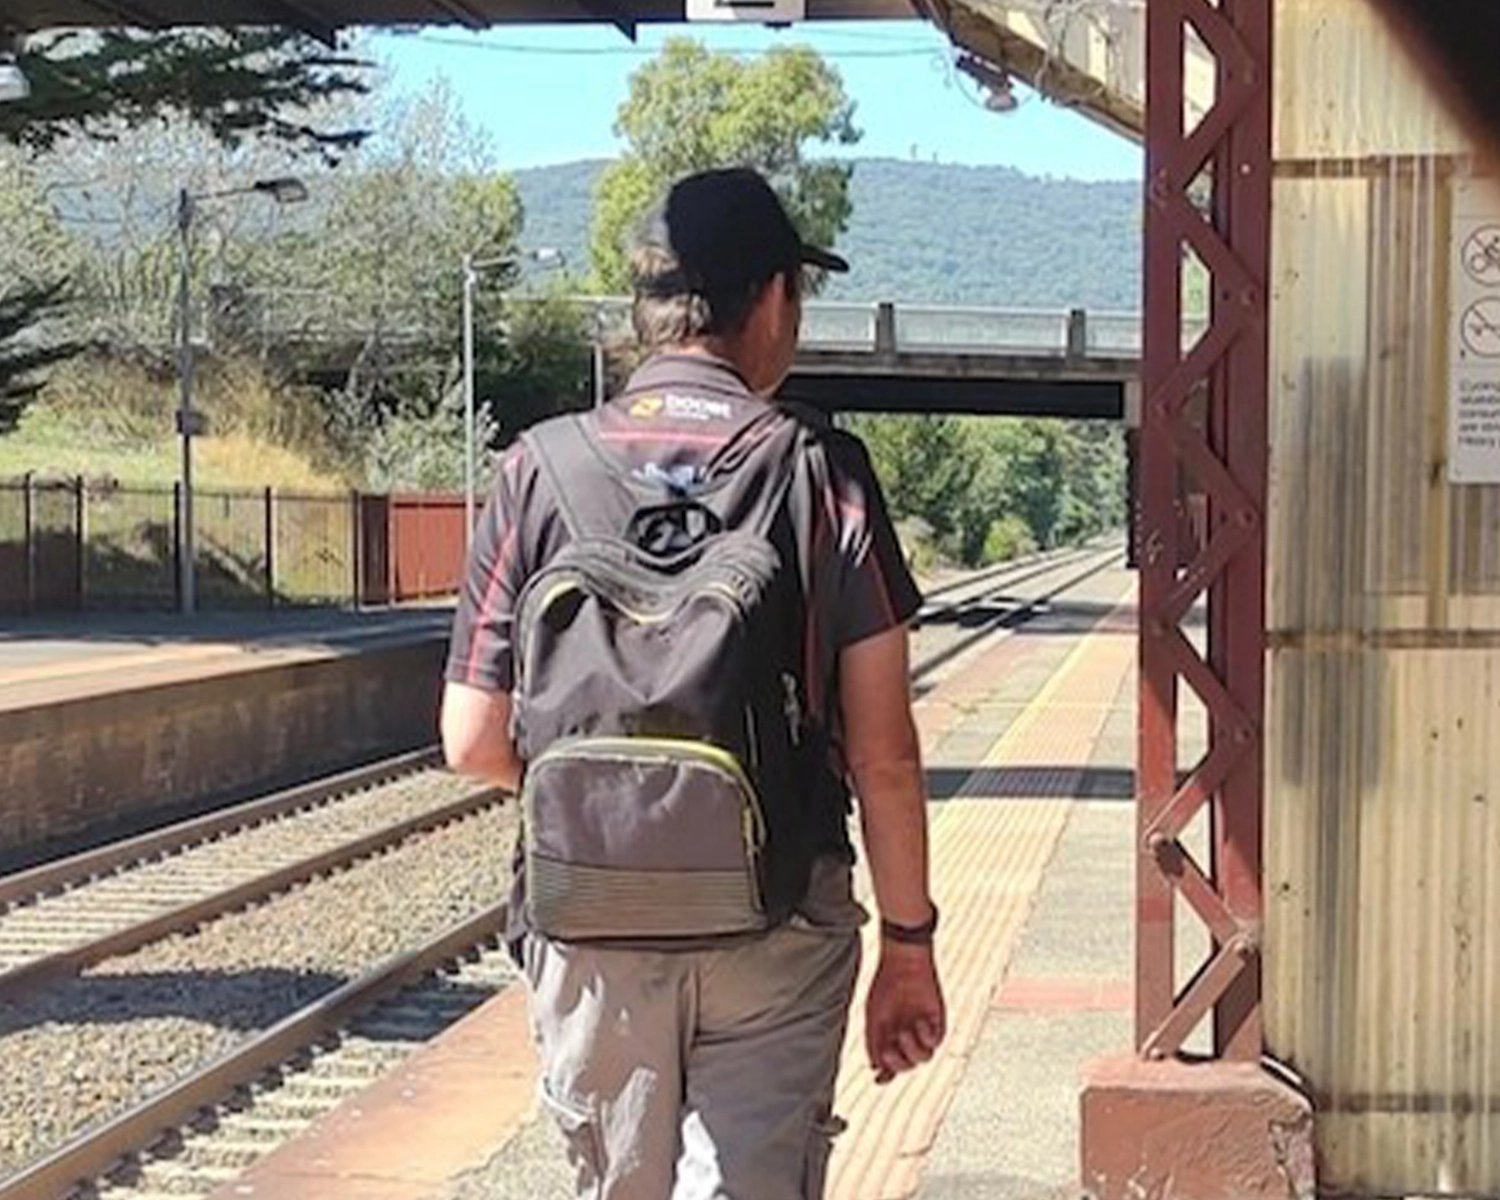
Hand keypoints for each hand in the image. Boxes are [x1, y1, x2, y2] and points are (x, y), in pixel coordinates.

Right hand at [864, 942, 945, 1084]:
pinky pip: (935, 1041)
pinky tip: (919, 1021)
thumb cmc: (885, 987)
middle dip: (897, 1063)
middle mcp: (908, 1035)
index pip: (891, 1062)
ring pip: (923, 1057)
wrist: (904, 964)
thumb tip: (875, 1067)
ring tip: (904, 1031)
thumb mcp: (873, 1017)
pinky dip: (925, 1036)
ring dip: (912, 1050)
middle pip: (907, 1064)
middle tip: (889, 1050)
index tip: (879, 1080)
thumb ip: (873, 1042)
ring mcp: (923, 1029)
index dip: (886, 1074)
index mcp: (890, 1034)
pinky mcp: (938, 1021)